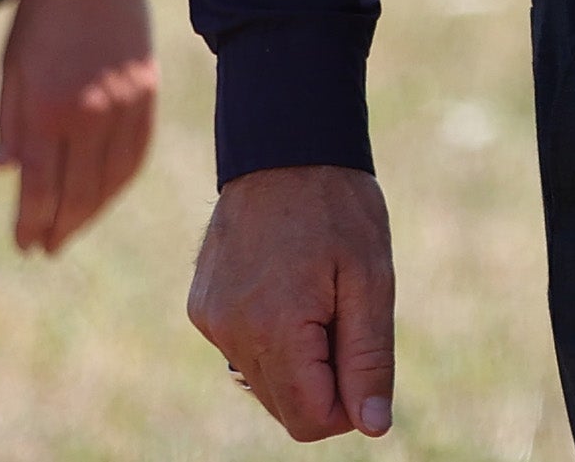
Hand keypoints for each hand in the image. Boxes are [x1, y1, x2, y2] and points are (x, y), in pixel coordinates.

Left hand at [0, 0, 157, 251]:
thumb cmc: (40, 21)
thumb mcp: (11, 72)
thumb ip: (10, 125)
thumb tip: (10, 173)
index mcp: (48, 111)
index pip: (40, 187)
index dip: (32, 222)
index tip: (26, 243)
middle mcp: (90, 115)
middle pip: (78, 191)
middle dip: (60, 225)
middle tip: (46, 247)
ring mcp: (126, 105)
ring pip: (112, 177)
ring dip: (91, 210)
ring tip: (72, 228)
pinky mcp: (148, 93)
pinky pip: (137, 151)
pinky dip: (120, 180)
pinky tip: (105, 193)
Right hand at [189, 164, 395, 441]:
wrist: (285, 149)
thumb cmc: (339, 209)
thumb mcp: (372, 280)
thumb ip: (368, 357)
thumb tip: (371, 424)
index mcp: (274, 328)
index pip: (307, 418)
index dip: (347, 406)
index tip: (365, 360)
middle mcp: (229, 333)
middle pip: (284, 406)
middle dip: (325, 381)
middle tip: (348, 317)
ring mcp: (210, 322)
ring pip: (262, 381)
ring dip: (300, 360)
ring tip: (321, 298)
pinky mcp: (202, 309)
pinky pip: (243, 351)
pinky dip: (274, 339)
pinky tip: (293, 290)